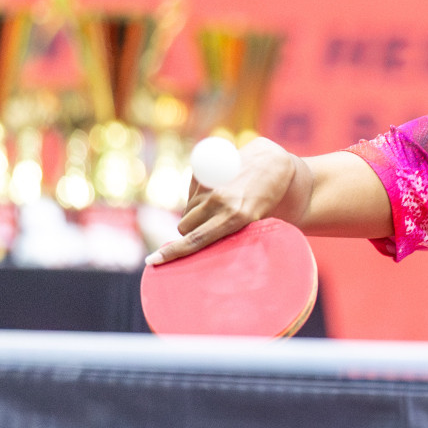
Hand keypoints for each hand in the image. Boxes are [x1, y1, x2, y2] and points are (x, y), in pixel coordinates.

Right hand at [145, 137, 301, 264]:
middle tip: (208, 227)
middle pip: (185, 227)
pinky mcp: (206, 171)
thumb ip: (229, 231)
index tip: (152, 261)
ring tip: (218, 207)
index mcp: (237, 218)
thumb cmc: (267, 201)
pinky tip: (215, 192)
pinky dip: (196, 197)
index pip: (195, 239)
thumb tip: (198, 244)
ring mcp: (212, 184)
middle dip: (190, 231)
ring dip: (194, 214)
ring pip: (187, 210)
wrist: (276, 165)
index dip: (172, 253)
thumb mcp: (254, 221)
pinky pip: (189, 193)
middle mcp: (222, 201)